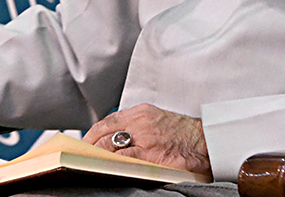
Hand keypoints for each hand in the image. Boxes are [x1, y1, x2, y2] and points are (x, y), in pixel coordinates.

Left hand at [83, 104, 211, 179]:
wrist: (208, 142)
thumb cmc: (184, 135)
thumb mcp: (158, 120)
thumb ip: (137, 127)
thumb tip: (114, 142)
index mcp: (141, 112)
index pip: (106, 122)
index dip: (91, 135)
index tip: (82, 146)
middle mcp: (140, 122)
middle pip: (103, 134)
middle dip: (88, 147)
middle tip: (77, 158)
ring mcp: (145, 139)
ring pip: (110, 148)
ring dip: (96, 158)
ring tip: (85, 166)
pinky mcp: (151, 155)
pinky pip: (124, 161)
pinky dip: (111, 165)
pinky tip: (104, 170)